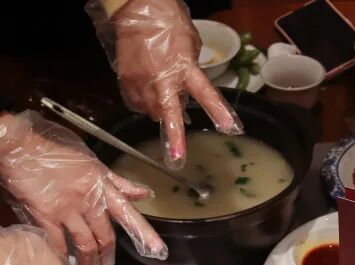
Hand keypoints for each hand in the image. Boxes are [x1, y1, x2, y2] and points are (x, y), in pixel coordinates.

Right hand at [0, 111, 166, 264]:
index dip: (144, 234)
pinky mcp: (44, 214)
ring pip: (85, 245)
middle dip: (108, 258)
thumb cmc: (53, 147)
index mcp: (102, 185)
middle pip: (106, 237)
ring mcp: (67, 208)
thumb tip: (144, 193)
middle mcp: (89, 199)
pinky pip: (58, 243)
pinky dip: (62, 257)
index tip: (159, 252)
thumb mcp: (92, 161)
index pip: (129, 213)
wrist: (16, 142)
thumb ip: (118, 182)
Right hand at [90, 0, 241, 167]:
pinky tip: (149, 92)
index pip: (205, 93)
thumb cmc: (167, 22)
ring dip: (162, 113)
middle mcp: (163, 78)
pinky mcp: (126, 81)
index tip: (228, 128)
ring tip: (165, 100)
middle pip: (169, 113)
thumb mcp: (190, 46)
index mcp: (185, 67)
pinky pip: (138, 103)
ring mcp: (142, 81)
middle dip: (173, 137)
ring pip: (153, 112)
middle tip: (176, 159)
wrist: (135, 6)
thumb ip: (192, 71)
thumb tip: (190, 90)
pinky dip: (145, 103)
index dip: (217, 111)